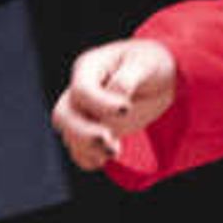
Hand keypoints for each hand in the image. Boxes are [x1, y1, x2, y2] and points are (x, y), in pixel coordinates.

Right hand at [53, 38, 176, 170]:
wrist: (158, 77)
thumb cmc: (150, 63)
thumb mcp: (145, 63)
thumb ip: (126, 81)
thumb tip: (115, 102)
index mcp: (89, 67)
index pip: (82, 90)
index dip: (100, 104)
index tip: (126, 109)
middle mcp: (79, 90)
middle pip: (64, 115)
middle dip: (84, 134)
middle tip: (111, 144)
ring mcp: (83, 112)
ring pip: (69, 135)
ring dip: (88, 148)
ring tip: (114, 151)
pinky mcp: (92, 130)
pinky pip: (79, 150)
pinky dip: (88, 159)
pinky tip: (104, 159)